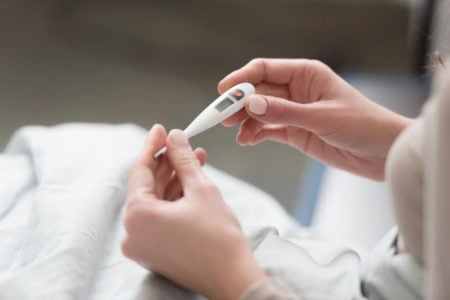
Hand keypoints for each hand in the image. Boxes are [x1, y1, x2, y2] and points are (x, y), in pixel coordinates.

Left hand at [122, 125, 266, 299]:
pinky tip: (191, 182)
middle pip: (148, 186)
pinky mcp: (154, 251)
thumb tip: (175, 138)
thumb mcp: (201, 189)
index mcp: (137, 216)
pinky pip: (160, 216)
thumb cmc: (219, 239)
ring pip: (156, 201)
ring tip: (195, 160)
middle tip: (182, 144)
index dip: (153, 146)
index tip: (161, 130)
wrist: (233, 278)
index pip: (140, 170)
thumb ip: (184, 159)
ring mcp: (143, 244)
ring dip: (175, 179)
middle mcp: (133, 233)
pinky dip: (174, 199)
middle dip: (168, 163)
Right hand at [219, 58, 410, 179]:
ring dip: (246, 121)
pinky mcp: (296, 131)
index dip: (242, 79)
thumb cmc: (363, 124)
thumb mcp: (322, 117)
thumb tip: (251, 104)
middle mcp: (297, 90)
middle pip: (259, 91)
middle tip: (222, 117)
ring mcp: (295, 111)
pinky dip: (256, 133)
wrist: (382, 152)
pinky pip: (269, 128)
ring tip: (237, 133)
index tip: (223, 92)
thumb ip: (285, 111)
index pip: (265, 69)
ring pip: (261, 111)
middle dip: (239, 103)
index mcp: (306, 74)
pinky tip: (247, 140)